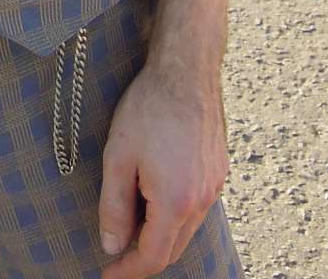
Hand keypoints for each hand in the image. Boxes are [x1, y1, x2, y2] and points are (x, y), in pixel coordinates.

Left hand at [97, 56, 228, 277]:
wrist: (186, 69)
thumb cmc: (148, 107)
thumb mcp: (118, 157)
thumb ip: (113, 207)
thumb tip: (112, 246)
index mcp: (176, 202)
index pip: (152, 258)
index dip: (127, 271)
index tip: (107, 273)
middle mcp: (202, 200)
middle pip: (172, 249)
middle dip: (143, 254)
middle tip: (115, 246)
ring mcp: (215, 185)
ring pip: (186, 229)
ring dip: (160, 232)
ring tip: (132, 213)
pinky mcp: (219, 170)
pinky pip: (197, 206)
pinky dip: (175, 212)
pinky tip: (155, 190)